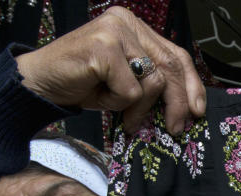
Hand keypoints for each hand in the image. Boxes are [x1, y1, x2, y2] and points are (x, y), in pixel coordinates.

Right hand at [15, 6, 204, 133]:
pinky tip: (100, 96)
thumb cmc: (84, 84)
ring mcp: (114, 32)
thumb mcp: (127, 81)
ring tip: (119, 110)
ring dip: (138, 106)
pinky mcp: (104, 48)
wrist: (40, 84)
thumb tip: (190, 107)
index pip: (175, 54)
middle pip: (170, 66)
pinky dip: (118, 103)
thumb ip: (153, 81)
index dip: (191, 84)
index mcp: (133, 26)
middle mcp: (125, 23)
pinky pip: (131, 90)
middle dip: (177, 103)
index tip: (199, 110)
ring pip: (152, 81)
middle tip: (176, 128)